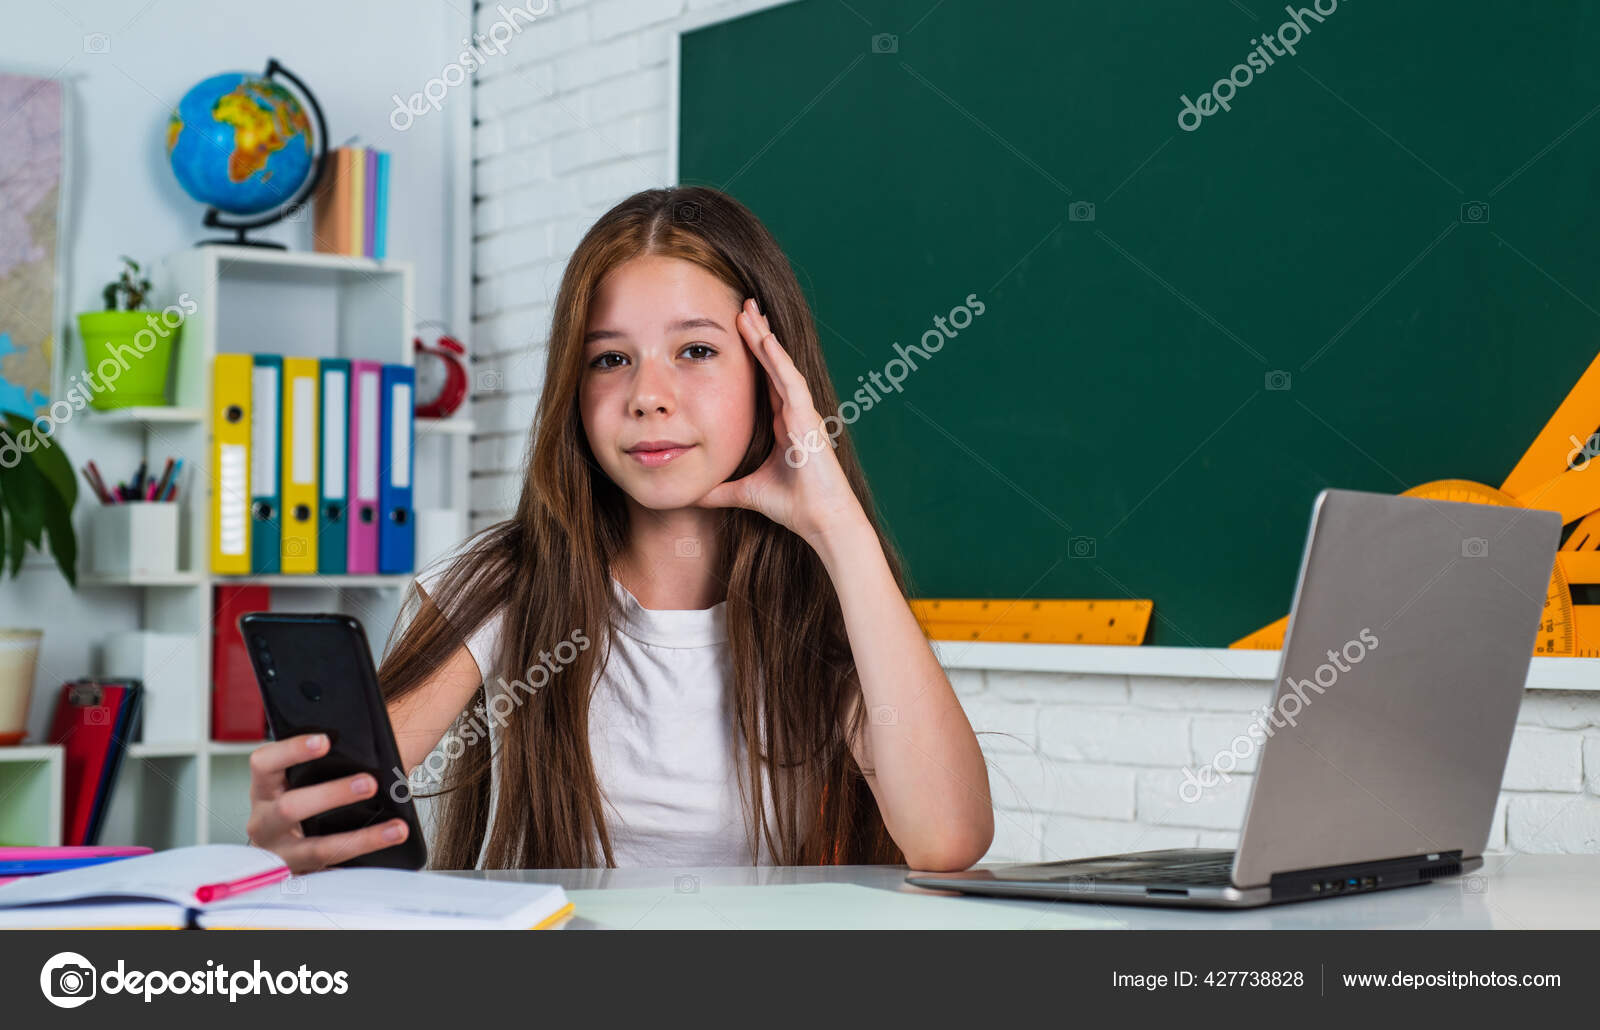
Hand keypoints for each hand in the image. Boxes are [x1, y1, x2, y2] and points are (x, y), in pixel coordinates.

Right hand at [245, 733, 409, 874]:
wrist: (283, 849)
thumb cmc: (298, 803)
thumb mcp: (298, 782)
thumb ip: (323, 767)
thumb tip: (376, 751)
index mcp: (263, 789)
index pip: (265, 763)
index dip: (292, 750)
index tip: (325, 741)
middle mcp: (264, 822)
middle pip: (289, 807)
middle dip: (332, 795)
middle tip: (370, 783)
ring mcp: (280, 853)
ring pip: (317, 849)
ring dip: (360, 838)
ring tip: (396, 828)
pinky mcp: (299, 876)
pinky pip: (333, 872)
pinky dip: (362, 862)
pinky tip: (385, 853)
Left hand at [694, 297, 869, 545]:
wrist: (822, 522)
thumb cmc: (794, 507)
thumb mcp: (746, 494)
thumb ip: (721, 491)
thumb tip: (693, 496)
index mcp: (783, 424)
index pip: (765, 380)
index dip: (753, 354)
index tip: (738, 329)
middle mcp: (794, 413)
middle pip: (773, 365)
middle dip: (758, 334)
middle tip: (742, 305)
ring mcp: (803, 413)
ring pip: (781, 366)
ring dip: (764, 338)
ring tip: (749, 311)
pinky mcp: (808, 420)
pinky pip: (790, 383)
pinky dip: (778, 361)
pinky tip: (766, 340)